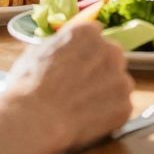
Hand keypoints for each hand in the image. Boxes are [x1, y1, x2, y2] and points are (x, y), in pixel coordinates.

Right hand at [2, 21, 136, 153]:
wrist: (35, 119)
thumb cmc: (28, 86)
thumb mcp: (36, 50)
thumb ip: (60, 44)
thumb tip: (65, 45)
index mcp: (88, 33)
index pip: (94, 36)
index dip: (84, 52)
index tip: (76, 64)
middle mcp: (110, 51)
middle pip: (111, 57)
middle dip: (100, 70)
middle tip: (80, 87)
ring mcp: (121, 79)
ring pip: (118, 83)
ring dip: (106, 93)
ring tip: (82, 107)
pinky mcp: (125, 105)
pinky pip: (120, 108)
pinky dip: (109, 115)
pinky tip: (89, 120)